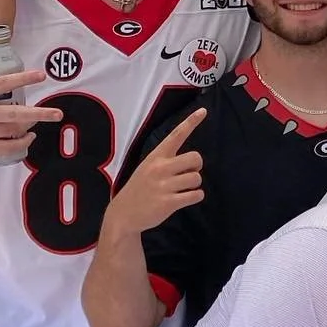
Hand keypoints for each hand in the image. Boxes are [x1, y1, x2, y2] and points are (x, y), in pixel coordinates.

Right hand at [0, 70, 62, 157]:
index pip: (1, 84)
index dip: (23, 79)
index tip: (40, 76)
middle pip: (15, 114)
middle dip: (39, 114)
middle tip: (57, 114)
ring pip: (12, 131)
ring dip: (29, 127)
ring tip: (37, 123)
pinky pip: (5, 148)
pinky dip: (21, 144)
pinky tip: (28, 139)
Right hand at [102, 107, 205, 236]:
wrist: (123, 214)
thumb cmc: (140, 189)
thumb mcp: (147, 168)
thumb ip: (167, 161)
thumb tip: (193, 161)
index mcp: (155, 157)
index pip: (176, 135)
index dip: (191, 122)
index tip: (203, 111)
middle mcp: (160, 168)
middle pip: (196, 158)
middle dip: (196, 166)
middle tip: (187, 174)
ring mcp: (164, 185)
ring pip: (197, 178)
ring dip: (194, 185)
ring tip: (181, 190)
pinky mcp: (169, 202)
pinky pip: (196, 195)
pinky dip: (195, 197)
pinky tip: (184, 199)